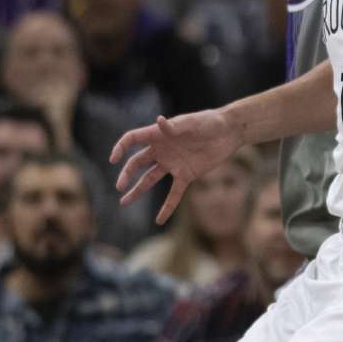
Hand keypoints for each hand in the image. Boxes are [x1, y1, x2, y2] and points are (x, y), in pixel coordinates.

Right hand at [109, 110, 241, 223]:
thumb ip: (175, 126)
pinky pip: (174, 194)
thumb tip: (159, 120)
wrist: (228, 133)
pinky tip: (159, 221)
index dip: (121, 148)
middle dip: (127, 174)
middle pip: (137, 162)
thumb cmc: (209, 122)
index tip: (113, 160)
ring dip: (137, 190)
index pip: (133, 139)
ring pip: (150, 179)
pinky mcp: (187, 175)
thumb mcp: (191, 122)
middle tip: (119, 187)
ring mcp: (173, 164)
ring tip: (123, 203)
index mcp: (159, 135)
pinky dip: (167, 207)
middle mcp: (162, 150)